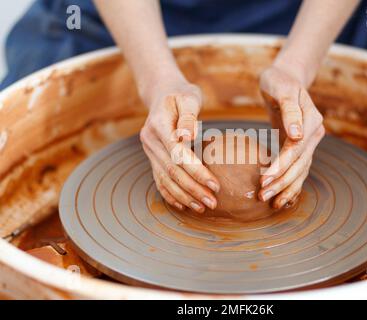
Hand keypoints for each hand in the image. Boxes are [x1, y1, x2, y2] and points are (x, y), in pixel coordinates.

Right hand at [139, 76, 219, 212]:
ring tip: (202, 208)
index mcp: (158, 125)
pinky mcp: (152, 157)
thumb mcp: (188, 97)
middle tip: (212, 202)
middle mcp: (150, 140)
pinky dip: (170, 194)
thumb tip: (188, 136)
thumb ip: (188, 116)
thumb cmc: (180, 94)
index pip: (178, 154)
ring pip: (164, 179)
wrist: (162, 92)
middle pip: (172, 171)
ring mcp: (149, 150)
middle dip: (193, 189)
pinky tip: (184, 205)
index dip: (196, 171)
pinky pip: (159, 179)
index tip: (215, 184)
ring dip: (183, 196)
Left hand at [258, 64, 324, 208]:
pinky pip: (298, 169)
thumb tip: (297, 135)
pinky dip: (291, 184)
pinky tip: (281, 198)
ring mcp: (310, 142)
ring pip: (301, 170)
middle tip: (262, 195)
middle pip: (300, 163)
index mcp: (311, 119)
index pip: (296, 148)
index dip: (281, 165)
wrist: (285, 79)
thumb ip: (290, 109)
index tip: (264, 178)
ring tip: (271, 203)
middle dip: (282, 182)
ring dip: (287, 188)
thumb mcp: (281, 88)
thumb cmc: (279, 81)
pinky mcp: (301, 147)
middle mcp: (314, 133)